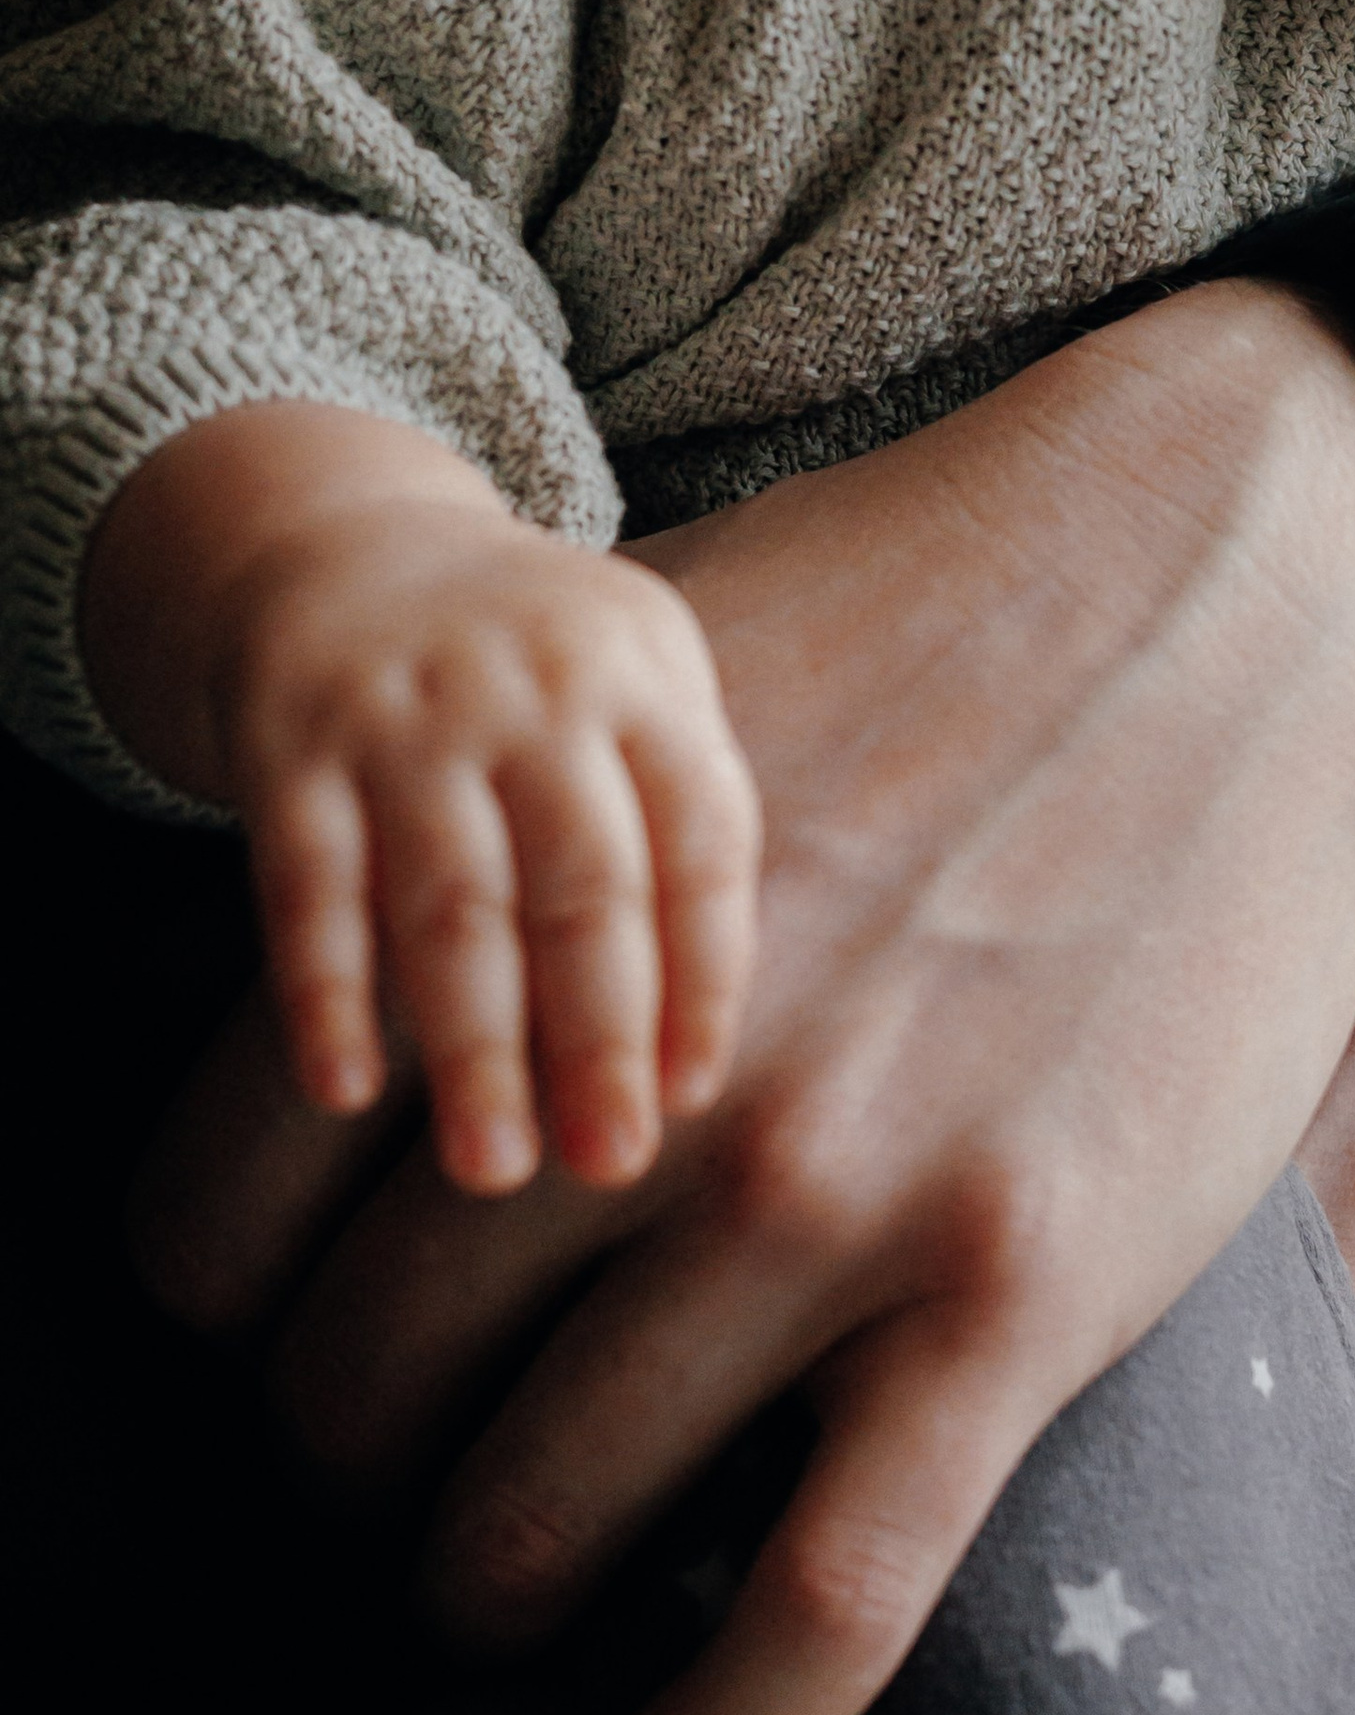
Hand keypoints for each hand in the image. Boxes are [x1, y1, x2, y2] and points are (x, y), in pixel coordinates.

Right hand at [85, 408, 758, 1197]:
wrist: (351, 546)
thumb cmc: (535, 670)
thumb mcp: (636, 690)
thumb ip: (675, 835)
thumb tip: (692, 1058)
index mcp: (646, 677)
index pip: (701, 839)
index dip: (703, 974)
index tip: (690, 1097)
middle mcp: (535, 690)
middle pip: (584, 883)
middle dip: (598, 1037)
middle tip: (610, 1166)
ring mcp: (409, 715)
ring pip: (450, 901)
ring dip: (473, 1045)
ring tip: (492, 1167)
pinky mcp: (292, 744)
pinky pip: (308, 884)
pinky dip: (326, 989)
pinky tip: (345, 1091)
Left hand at [130, 288, 1354, 1714]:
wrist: (1221, 586)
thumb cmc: (925, 616)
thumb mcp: (645, 692)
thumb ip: (494, 862)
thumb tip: (368, 1010)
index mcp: (514, 926)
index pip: (226, 1200)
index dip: (215, 1296)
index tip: (263, 1325)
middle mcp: (637, 1080)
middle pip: (361, 1384)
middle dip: (347, 1454)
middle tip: (396, 1459)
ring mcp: (832, 1201)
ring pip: (550, 1516)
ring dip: (490, 1583)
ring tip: (511, 1575)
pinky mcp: (1016, 1295)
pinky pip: (819, 1615)